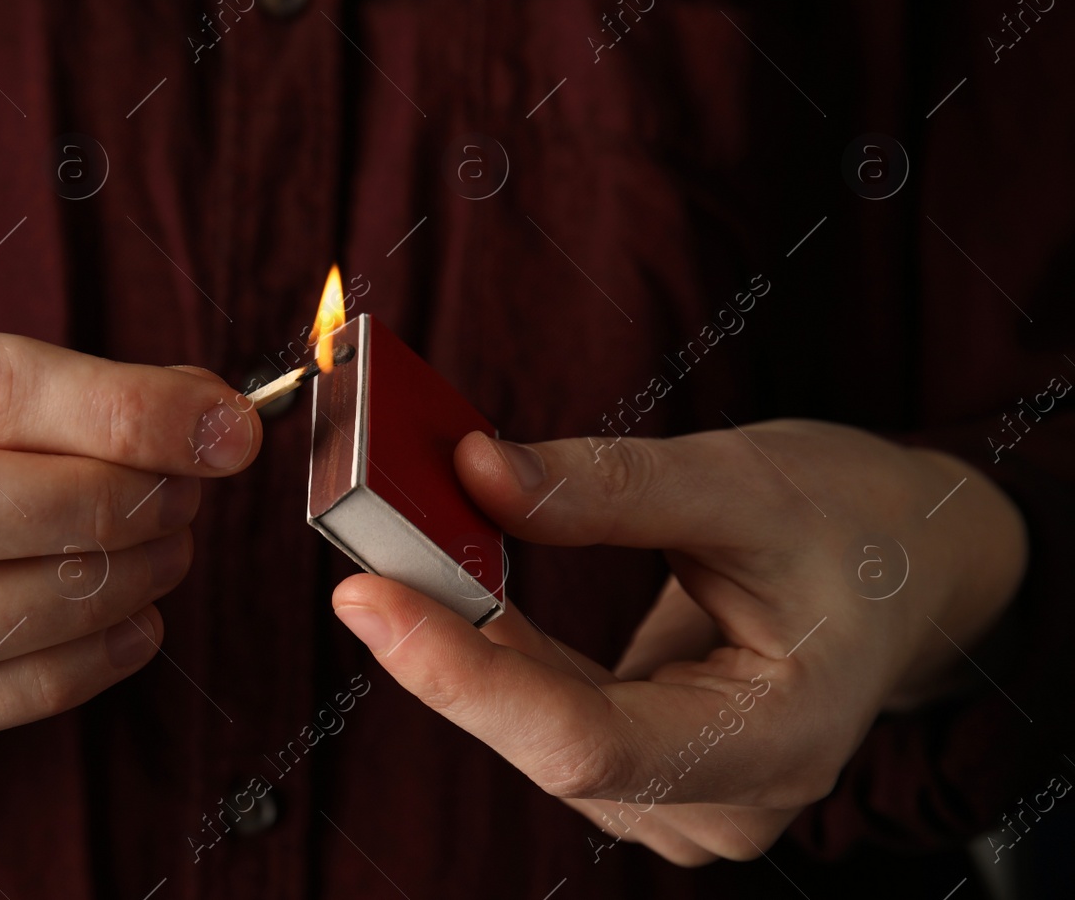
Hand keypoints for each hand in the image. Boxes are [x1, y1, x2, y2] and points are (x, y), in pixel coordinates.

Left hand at [331, 419, 1026, 864]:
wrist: (911, 564)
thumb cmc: (854, 521)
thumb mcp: (743, 482)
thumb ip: (608, 489)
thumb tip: (472, 473)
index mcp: (779, 740)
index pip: (590, 742)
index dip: (467, 678)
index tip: (371, 599)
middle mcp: (727, 800)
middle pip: (550, 741)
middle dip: (449, 648)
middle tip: (363, 558)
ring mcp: (688, 797)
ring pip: (539, 733)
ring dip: (467, 648)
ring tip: (404, 559)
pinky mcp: (654, 770)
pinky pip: (551, 718)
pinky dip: (498, 654)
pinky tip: (457, 592)